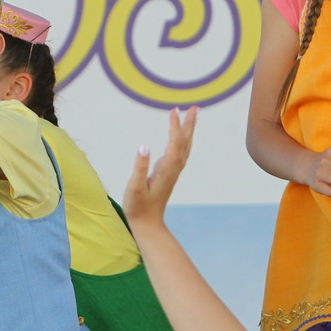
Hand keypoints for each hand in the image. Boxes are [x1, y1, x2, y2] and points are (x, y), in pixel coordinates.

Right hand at [123, 107, 196, 227]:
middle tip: (195, 107)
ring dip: (189, 130)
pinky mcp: (169, 173)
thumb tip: (144, 146)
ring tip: (192, 115)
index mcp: (166, 169)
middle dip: (190, 124)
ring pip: (185, 147)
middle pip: (185, 142)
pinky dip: (183, 140)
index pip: (174, 143)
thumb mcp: (135, 187)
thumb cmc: (138, 206)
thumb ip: (140, 167)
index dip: (175, 126)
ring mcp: (173, 171)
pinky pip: (181, 152)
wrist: (148, 224)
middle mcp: (173, 168)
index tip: (174, 110)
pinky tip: (181, 136)